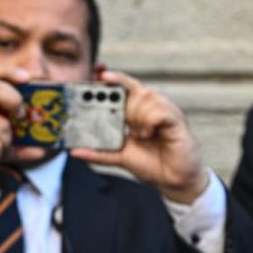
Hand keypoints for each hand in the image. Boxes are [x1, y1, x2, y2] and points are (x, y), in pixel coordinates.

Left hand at [70, 71, 208, 203]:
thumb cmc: (150, 164)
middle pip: (134, 86)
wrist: (174, 181)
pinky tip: (147, 134)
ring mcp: (165, 113)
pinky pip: (162, 112)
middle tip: (105, 81)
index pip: (122, 89)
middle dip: (119, 83)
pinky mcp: (177, 122)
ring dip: (137, 113)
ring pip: (148, 97)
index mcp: (135, 113)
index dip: (112, 78)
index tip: (98, 71)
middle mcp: (150, 109)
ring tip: (137, 133)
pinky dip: (151, 122)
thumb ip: (98, 153)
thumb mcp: (119, 157)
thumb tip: (74, 151)